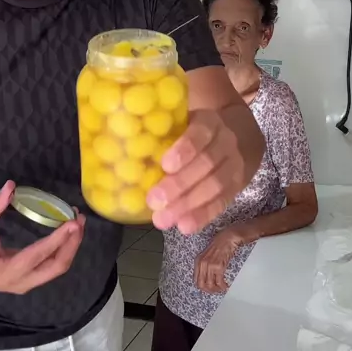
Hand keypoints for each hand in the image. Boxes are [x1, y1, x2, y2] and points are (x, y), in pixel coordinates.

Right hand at [0, 181, 84, 294]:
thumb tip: (10, 186)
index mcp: (7, 271)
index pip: (38, 254)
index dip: (58, 239)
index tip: (72, 222)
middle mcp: (22, 282)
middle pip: (57, 266)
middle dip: (72, 244)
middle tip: (79, 220)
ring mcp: (27, 283)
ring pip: (57, 268)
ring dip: (71, 246)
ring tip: (78, 223)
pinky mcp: (30, 278)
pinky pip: (52, 265)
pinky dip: (63, 249)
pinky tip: (68, 232)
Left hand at [147, 110, 244, 233]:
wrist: (233, 139)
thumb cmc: (193, 132)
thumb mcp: (180, 123)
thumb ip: (158, 131)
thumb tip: (115, 139)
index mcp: (209, 123)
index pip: (200, 133)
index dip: (184, 150)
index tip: (165, 165)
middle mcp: (226, 142)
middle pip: (207, 164)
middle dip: (180, 185)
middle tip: (154, 201)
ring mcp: (235, 166)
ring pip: (216, 186)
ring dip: (188, 205)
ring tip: (163, 220)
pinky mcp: (236, 187)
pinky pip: (222, 203)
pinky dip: (203, 216)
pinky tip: (185, 227)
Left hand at [194, 225, 248, 293]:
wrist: (228, 237)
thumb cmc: (219, 245)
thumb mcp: (208, 255)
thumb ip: (205, 265)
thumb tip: (207, 278)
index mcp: (197, 261)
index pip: (196, 280)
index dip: (204, 287)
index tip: (211, 289)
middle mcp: (202, 264)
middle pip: (202, 285)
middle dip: (210, 291)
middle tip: (217, 291)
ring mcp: (209, 265)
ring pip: (210, 285)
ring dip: (217, 289)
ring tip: (222, 288)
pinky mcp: (218, 266)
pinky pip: (219, 281)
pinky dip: (223, 286)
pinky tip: (226, 286)